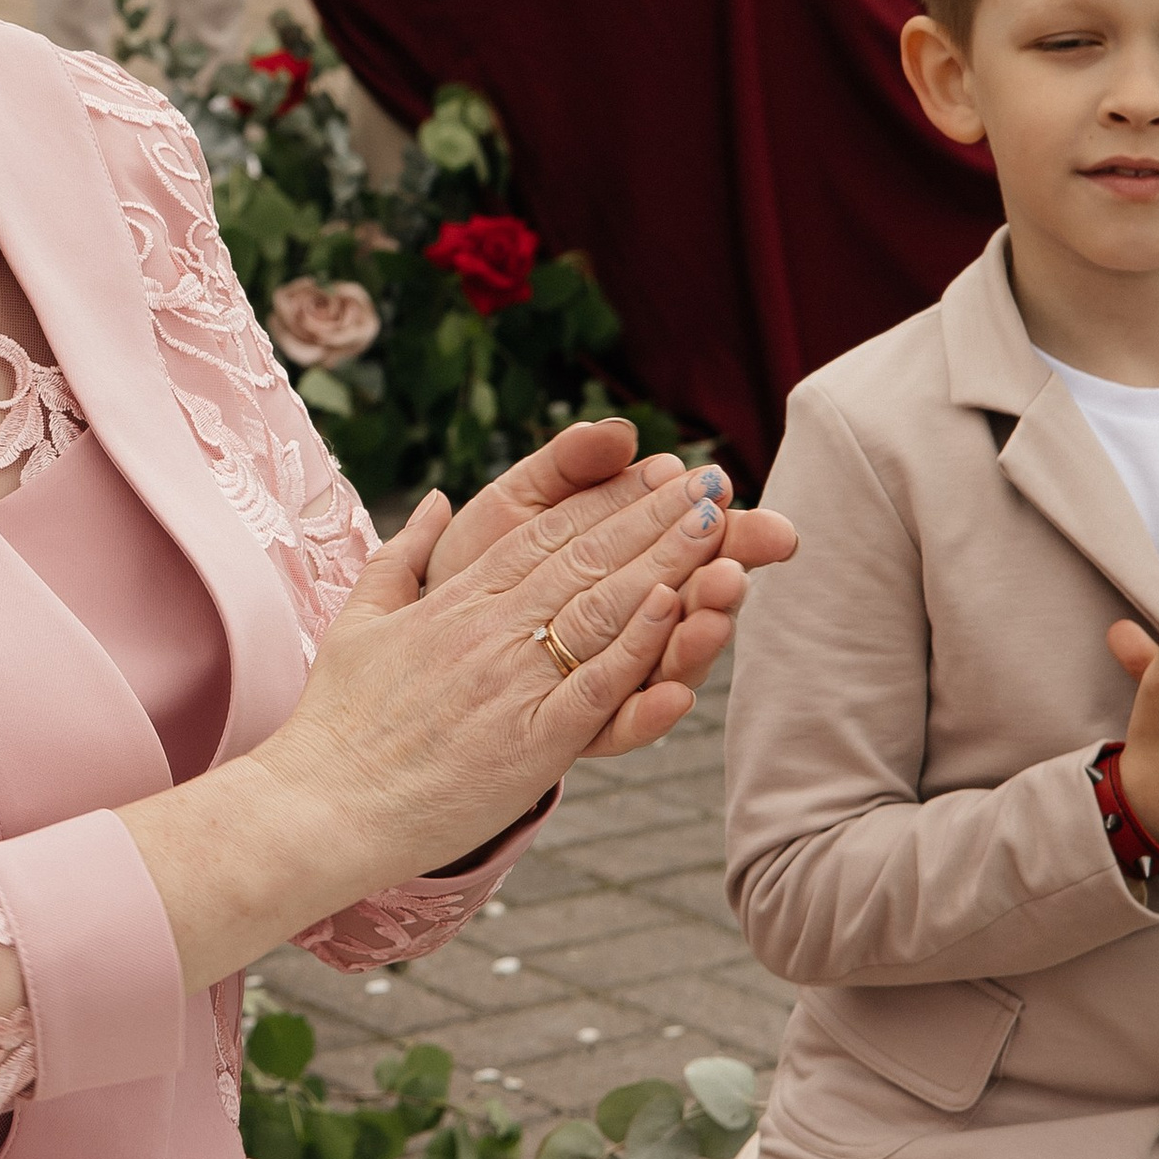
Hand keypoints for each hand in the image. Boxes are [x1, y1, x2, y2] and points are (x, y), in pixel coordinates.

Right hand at [248, 451, 748, 902]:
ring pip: (602, 608)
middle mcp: (487, 630)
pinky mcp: (528, 742)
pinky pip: (594, 685)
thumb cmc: (336, 722)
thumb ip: (402, 556)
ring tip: (718, 524)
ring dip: (666, 562)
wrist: (319, 804)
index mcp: (455, 601)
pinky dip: (638, 644)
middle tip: (713, 479)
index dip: (607, 498)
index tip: (655, 470)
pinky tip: (675, 607)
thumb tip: (434, 502)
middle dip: (655, 515)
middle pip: (586, 558)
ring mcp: (509, 683)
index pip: (546, 533)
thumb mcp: (360, 619)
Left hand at [427, 413, 796, 752]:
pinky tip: (675, 694)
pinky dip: (652, 712)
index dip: (710, 515)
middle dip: (723, 570)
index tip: (725, 487)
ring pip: (670, 660)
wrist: (406, 655)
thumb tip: (622, 431)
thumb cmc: (469, 568)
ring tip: (717, 609)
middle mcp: (629, 623)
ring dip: (701, 636)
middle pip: (691, 596)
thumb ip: (569, 465)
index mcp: (621, 563)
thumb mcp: (515, 506)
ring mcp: (608, 677)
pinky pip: (624, 724)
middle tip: (752, 549)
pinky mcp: (578, 727)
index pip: (682, 537)